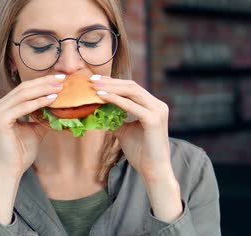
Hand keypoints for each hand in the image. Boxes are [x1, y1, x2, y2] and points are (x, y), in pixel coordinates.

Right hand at [0, 74, 64, 177]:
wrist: (10, 171)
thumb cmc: (20, 153)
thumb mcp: (34, 130)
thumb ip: (41, 117)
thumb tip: (58, 106)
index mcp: (2, 107)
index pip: (24, 89)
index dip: (41, 82)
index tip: (59, 79)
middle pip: (24, 88)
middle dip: (44, 82)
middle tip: (62, 78)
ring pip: (24, 94)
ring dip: (44, 89)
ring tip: (60, 87)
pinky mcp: (0, 120)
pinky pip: (23, 107)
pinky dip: (39, 102)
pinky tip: (52, 99)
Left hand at [91, 76, 182, 221]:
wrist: (153, 171)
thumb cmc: (140, 152)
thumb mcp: (124, 131)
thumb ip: (116, 119)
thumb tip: (99, 110)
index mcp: (153, 106)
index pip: (132, 88)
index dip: (114, 83)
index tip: (96, 81)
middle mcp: (158, 105)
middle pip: (132, 86)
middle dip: (111, 82)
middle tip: (92, 80)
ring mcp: (158, 111)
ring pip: (132, 92)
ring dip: (111, 87)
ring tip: (94, 86)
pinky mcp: (154, 119)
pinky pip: (131, 105)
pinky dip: (115, 99)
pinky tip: (101, 97)